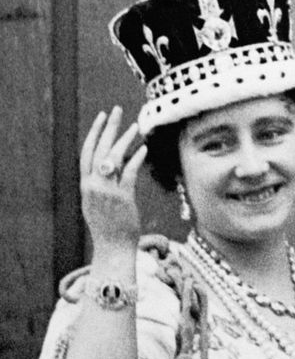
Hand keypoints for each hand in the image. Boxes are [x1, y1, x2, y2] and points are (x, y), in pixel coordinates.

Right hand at [80, 106, 147, 250]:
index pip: (87, 152)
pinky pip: (129, 173)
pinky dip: (136, 159)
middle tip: (117, 110)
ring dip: (124, 140)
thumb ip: (99, 184)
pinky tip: (143, 149)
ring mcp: (107, 192)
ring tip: (135, 127)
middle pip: (99, 149)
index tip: (101, 117)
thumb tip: (108, 166)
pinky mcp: (122, 198)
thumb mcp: (96, 203)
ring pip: (113, 158)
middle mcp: (93, 186)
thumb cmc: (108, 226)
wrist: (112, 248)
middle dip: (108, 127)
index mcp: (86, 185)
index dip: (94, 133)